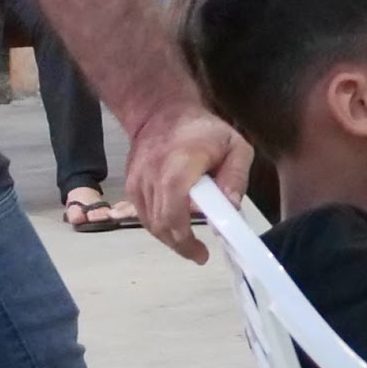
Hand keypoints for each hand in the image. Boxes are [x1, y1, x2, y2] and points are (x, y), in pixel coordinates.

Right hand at [124, 107, 249, 260]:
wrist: (160, 112)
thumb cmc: (203, 130)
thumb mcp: (234, 146)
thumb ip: (236, 177)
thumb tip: (231, 207)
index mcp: (179, 167)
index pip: (173, 212)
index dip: (186, 237)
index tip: (203, 252)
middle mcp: (152, 177)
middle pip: (161, 225)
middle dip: (180, 245)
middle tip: (199, 255)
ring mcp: (137, 182)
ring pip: (151, 224)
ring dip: (170, 238)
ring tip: (190, 244)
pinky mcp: (131, 186)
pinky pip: (144, 215)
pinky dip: (160, 226)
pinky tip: (175, 228)